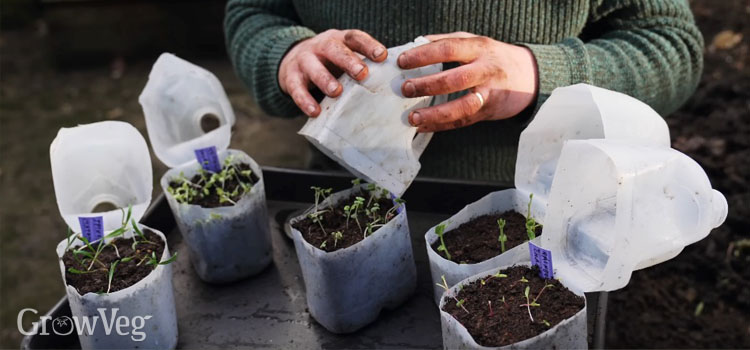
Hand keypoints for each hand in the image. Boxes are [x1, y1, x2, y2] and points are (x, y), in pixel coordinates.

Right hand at [279, 29, 386, 116]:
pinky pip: (297, 89)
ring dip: (325, 79)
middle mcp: (320, 46)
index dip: (368, 45)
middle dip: (348, 61)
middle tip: (362, 74)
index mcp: (338, 39)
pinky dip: (305, 101)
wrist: (292, 60)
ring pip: (313, 68)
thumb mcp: (344, 56)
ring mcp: (304, 60)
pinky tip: (315, 112)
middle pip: (333, 49)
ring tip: (336, 92)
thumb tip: (392, 81)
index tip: (382, 56)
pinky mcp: (291, 77)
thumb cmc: (329, 62)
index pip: (354, 37)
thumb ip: (361, 64)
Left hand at [398, 32, 537, 131]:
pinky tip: (422, 126)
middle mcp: (485, 70)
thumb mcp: (475, 41)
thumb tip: (415, 43)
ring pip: (461, 107)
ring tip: (412, 117)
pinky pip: (463, 122)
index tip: (402, 61)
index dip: (424, 55)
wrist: (530, 76)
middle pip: (454, 79)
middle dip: (427, 85)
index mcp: (479, 48)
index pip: (448, 49)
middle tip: (405, 88)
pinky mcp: (488, 112)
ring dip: (435, 114)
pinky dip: (441, 126)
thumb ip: (446, 41)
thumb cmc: (494, 56)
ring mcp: (488, 94)